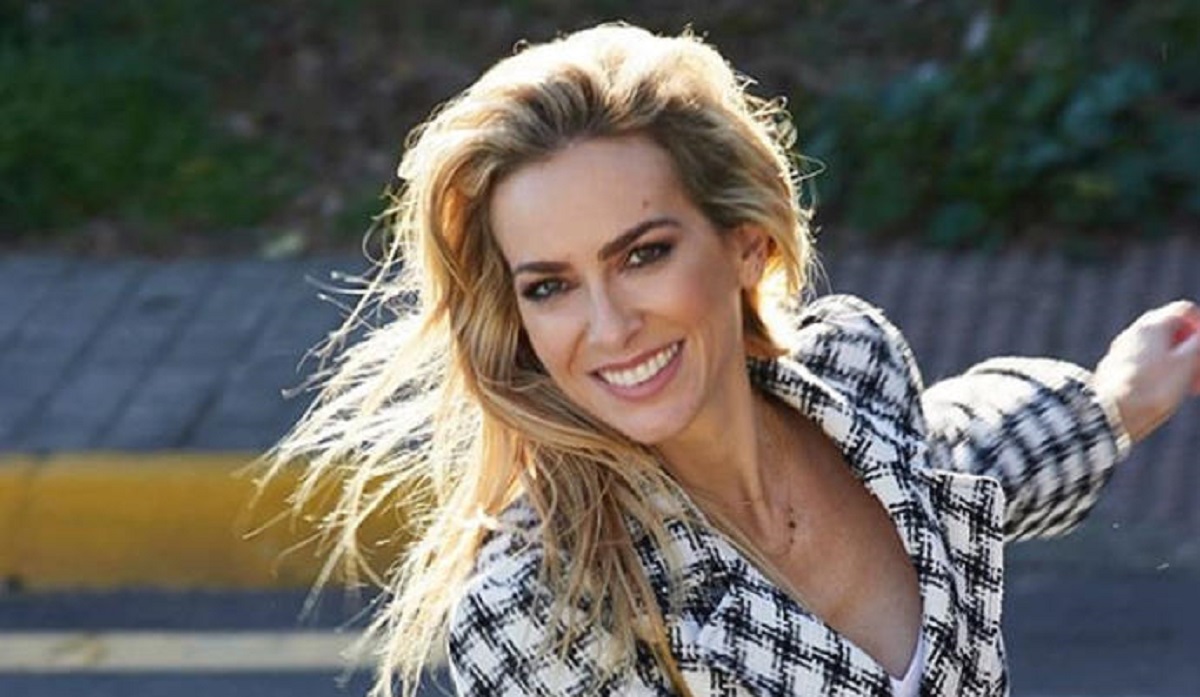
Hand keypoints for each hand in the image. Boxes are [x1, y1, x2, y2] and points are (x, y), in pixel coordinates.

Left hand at [1094, 300, 1199, 443]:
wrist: (1110, 414)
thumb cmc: (1151, 388)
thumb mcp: (1187, 363)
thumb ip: (1199, 345)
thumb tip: (1199, 336)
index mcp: (1152, 326)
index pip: (1183, 311)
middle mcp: (1133, 333)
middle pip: (1171, 330)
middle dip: (1191, 347)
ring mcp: (1121, 350)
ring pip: (1157, 348)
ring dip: (1178, 362)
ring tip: (1190, 386)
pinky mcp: (1114, 369)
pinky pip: (1144, 363)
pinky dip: (1160, 371)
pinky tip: (1165, 391)